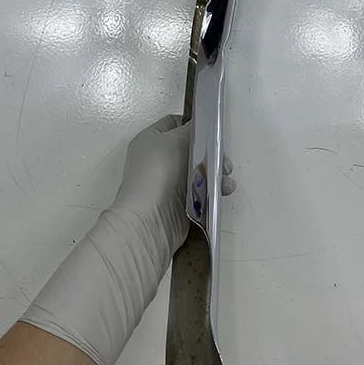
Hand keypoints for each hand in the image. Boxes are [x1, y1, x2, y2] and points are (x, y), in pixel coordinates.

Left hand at [21, 115, 234, 364]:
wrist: (136, 238)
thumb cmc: (152, 185)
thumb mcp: (174, 147)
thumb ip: (190, 135)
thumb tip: (200, 127)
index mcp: (149, 143)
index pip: (174, 126)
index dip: (195, 129)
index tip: (216, 137)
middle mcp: (152, 165)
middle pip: (189, 154)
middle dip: (210, 158)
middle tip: (227, 169)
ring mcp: (161, 194)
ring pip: (195, 179)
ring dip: (212, 181)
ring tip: (226, 189)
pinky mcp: (170, 220)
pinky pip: (195, 202)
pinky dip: (208, 201)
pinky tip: (219, 204)